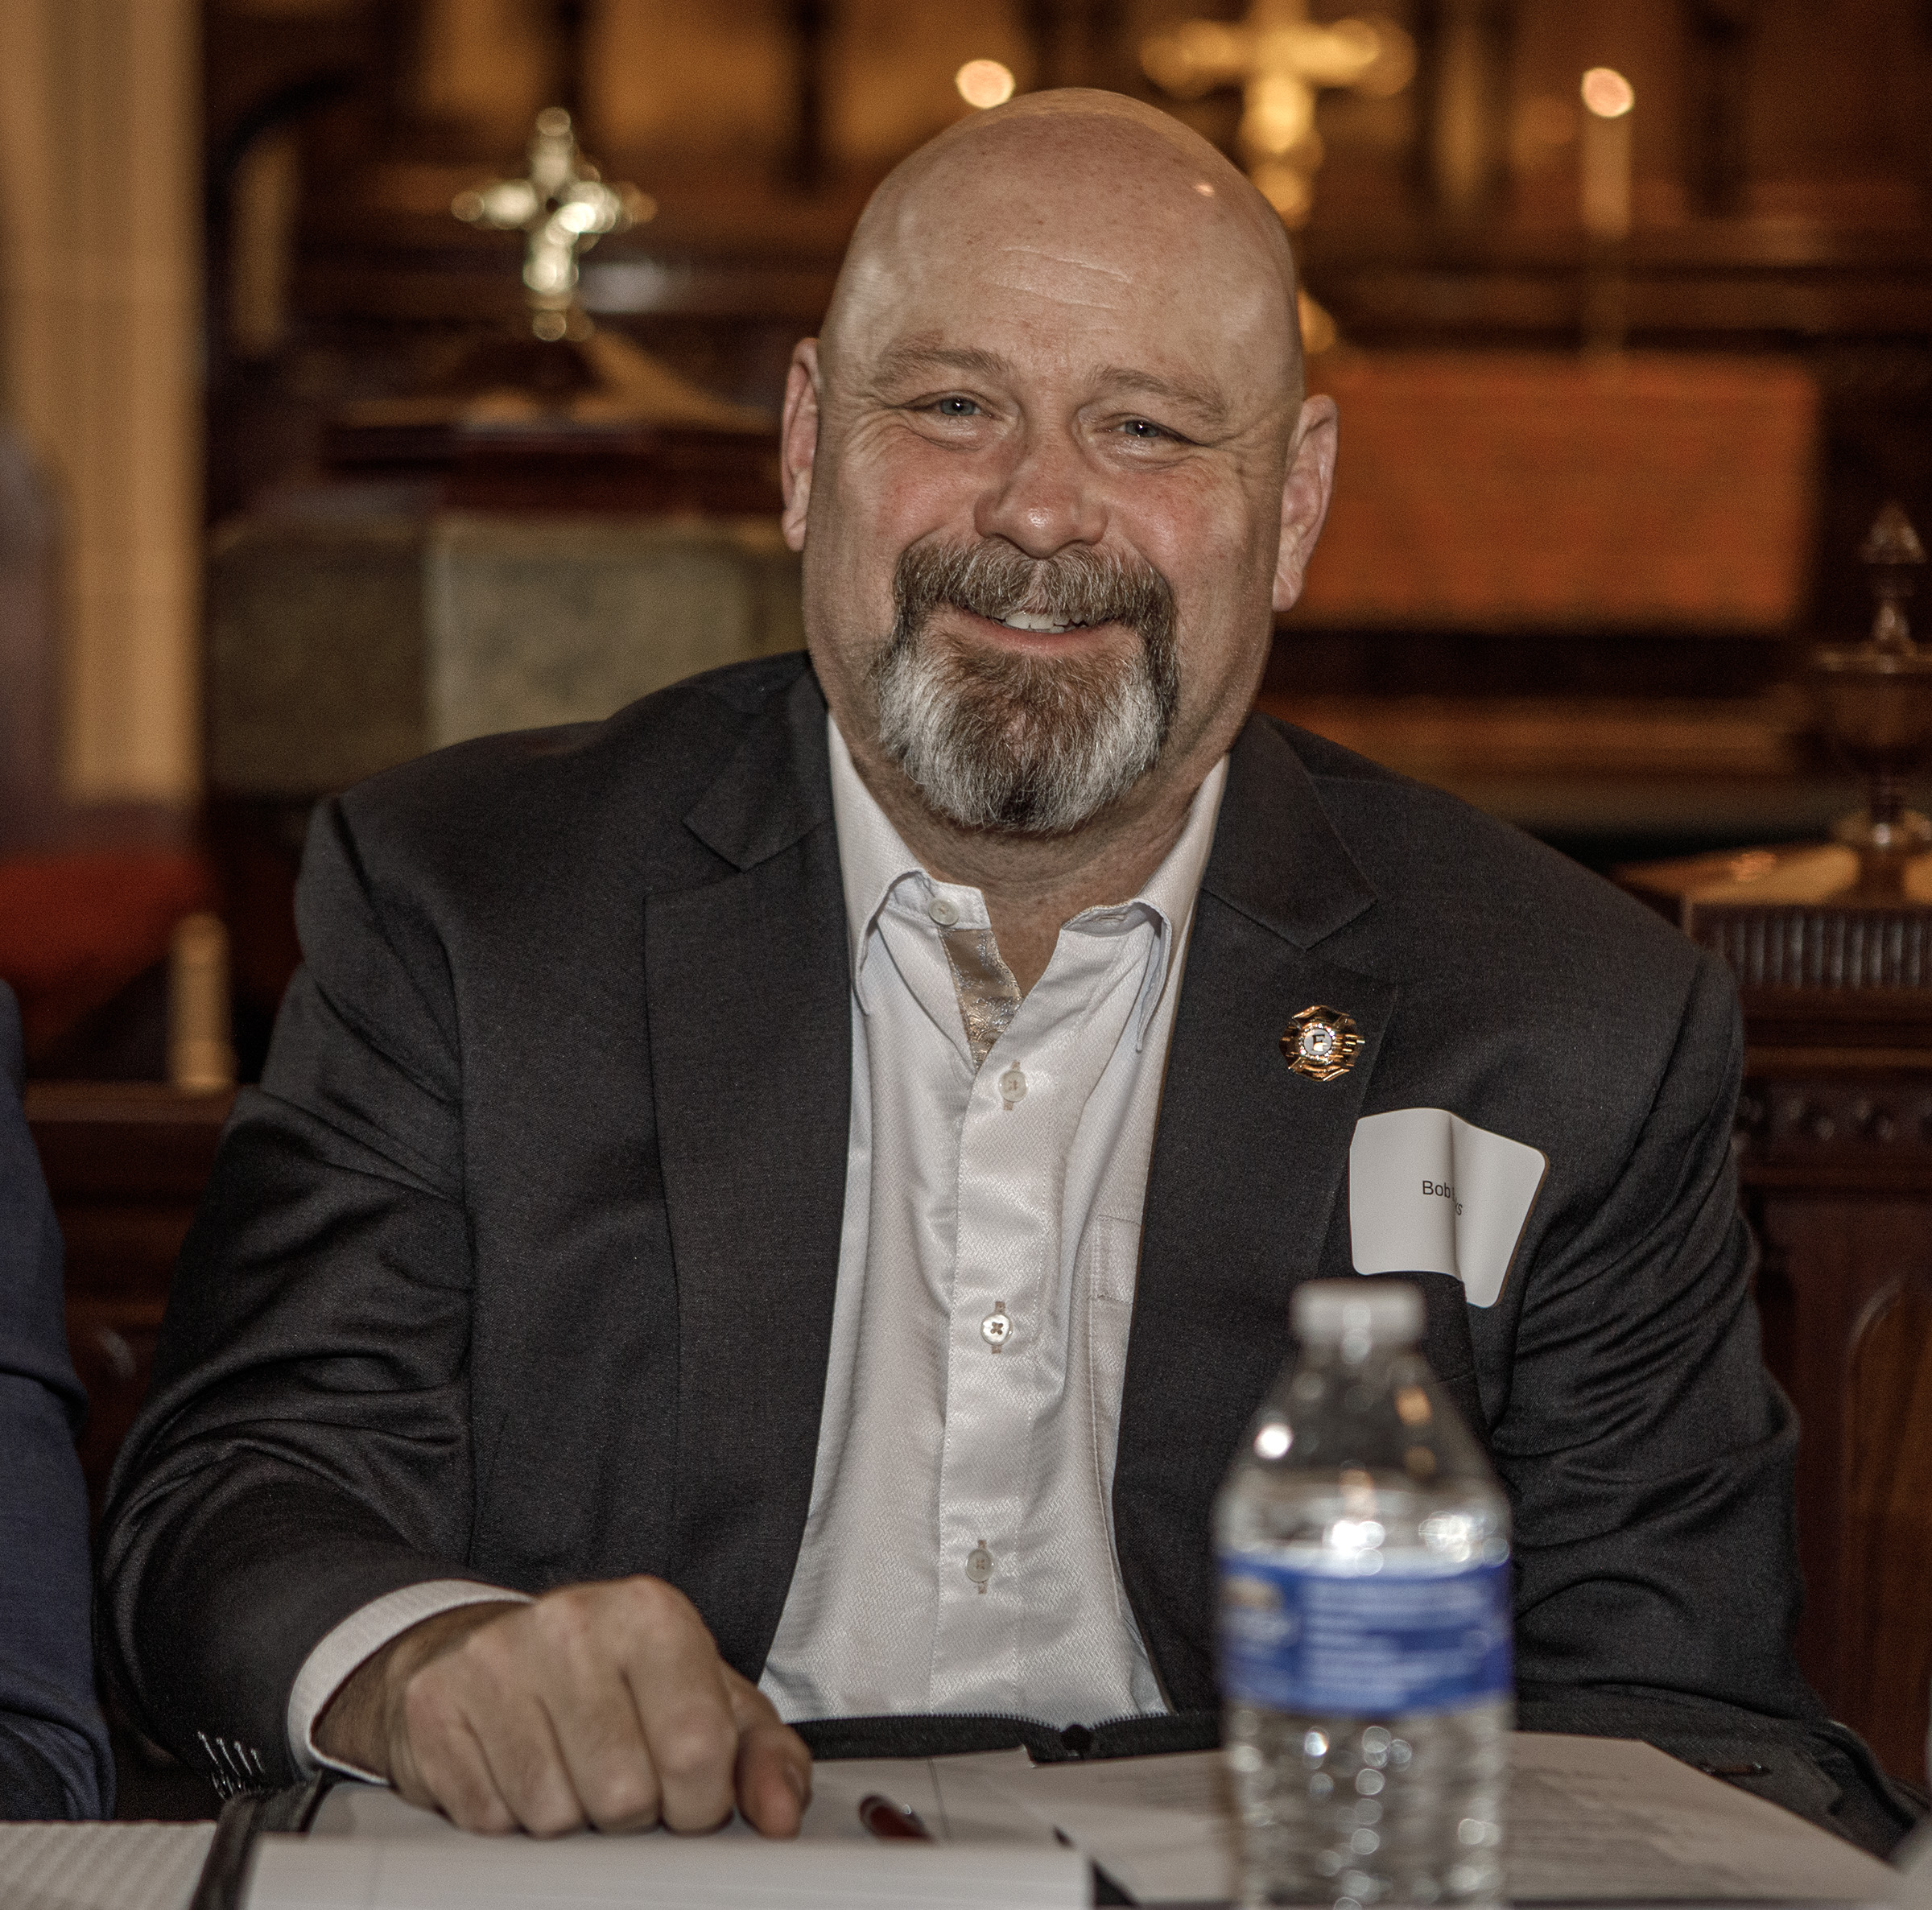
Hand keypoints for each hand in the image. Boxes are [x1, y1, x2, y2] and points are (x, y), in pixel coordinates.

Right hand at [313, 1576, 811, 1836]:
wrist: (493, 1651)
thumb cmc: (616, 1683)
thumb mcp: (706, 1703)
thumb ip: (764, 1757)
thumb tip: (782, 1813)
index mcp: (652, 1613)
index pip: (696, 1748)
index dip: (698, 1801)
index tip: (687, 1792)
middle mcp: (574, 1620)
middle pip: (624, 1794)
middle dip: (630, 1813)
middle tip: (620, 1781)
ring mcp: (497, 1658)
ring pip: (554, 1815)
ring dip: (569, 1818)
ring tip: (570, 1771)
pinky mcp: (436, 1704)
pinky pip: (489, 1818)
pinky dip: (509, 1817)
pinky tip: (517, 1770)